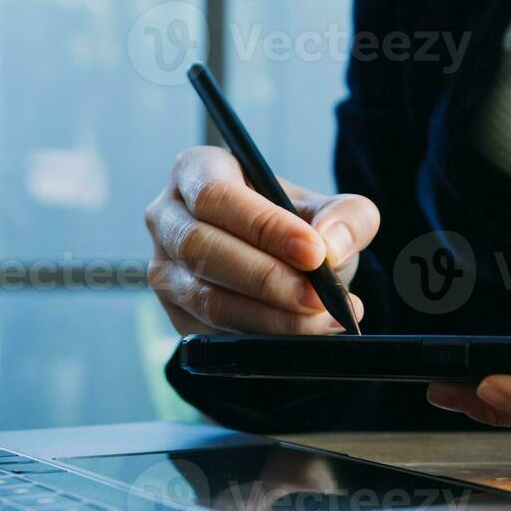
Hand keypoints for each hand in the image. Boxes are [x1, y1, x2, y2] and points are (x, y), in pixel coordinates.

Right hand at [145, 146, 379, 334]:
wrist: (286, 267)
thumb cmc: (298, 227)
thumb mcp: (331, 211)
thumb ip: (347, 218)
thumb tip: (330, 246)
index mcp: (197, 171)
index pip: (217, 196)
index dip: (264, 226)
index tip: (314, 253)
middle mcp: (168, 217)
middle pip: (201, 247)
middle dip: (267, 279)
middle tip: (318, 298)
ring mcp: (164, 268)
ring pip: (204, 297)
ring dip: (268, 317)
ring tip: (321, 321)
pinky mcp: (174, 313)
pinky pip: (208, 332)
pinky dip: (258, 339)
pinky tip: (300, 338)